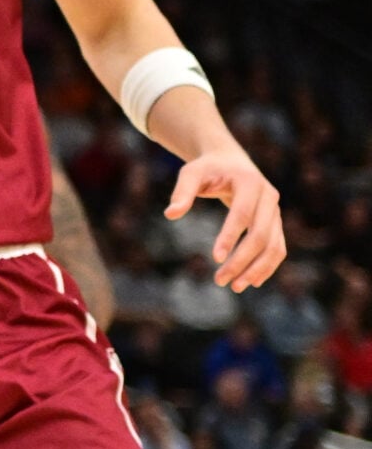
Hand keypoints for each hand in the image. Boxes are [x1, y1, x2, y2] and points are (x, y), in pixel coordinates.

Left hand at [166, 146, 283, 292]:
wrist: (231, 161)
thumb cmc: (208, 169)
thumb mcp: (192, 173)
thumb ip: (182, 192)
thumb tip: (170, 214)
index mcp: (250, 183)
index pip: (242, 214)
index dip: (230, 237)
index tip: (214, 258)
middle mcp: (269, 197)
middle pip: (260, 234)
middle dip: (242, 260)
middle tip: (220, 281)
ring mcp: (275, 211)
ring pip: (274, 245)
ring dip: (258, 269)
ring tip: (235, 287)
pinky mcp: (275, 223)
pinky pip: (277, 247)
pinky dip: (267, 266)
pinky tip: (251, 281)